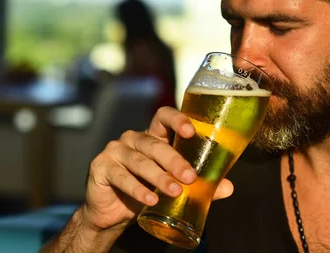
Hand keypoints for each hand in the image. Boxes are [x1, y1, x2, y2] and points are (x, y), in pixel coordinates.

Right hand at [79, 106, 234, 231]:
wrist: (110, 213)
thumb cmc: (144, 192)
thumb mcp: (172, 186)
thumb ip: (198, 186)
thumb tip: (228, 187)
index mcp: (152, 137)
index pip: (163, 117)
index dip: (176, 119)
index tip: (191, 131)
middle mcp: (133, 139)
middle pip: (154, 143)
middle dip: (174, 160)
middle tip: (189, 176)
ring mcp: (115, 151)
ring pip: (139, 160)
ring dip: (158, 177)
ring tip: (174, 191)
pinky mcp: (101, 167)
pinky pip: (121, 176)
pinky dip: (137, 189)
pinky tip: (150, 200)